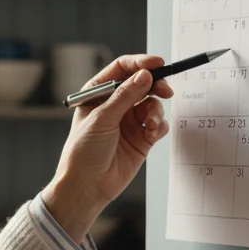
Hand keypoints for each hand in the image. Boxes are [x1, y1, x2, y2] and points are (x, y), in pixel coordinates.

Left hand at [40, 54, 173, 238]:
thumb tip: (145, 75)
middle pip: (142, 83)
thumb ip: (125, 96)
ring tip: (149, 124)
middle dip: (155, 85)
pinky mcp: (141, 138)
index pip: (122, 69)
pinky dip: (159, 125)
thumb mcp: (102, 118)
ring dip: (156, 110)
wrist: (87, 185)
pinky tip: (151, 134)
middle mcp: (115, 104)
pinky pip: (158, 123)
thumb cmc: (83, 151)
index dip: (140, 63)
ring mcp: (129, 121)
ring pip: (152, 104)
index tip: (157, 64)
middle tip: (165, 90)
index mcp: (98, 93)